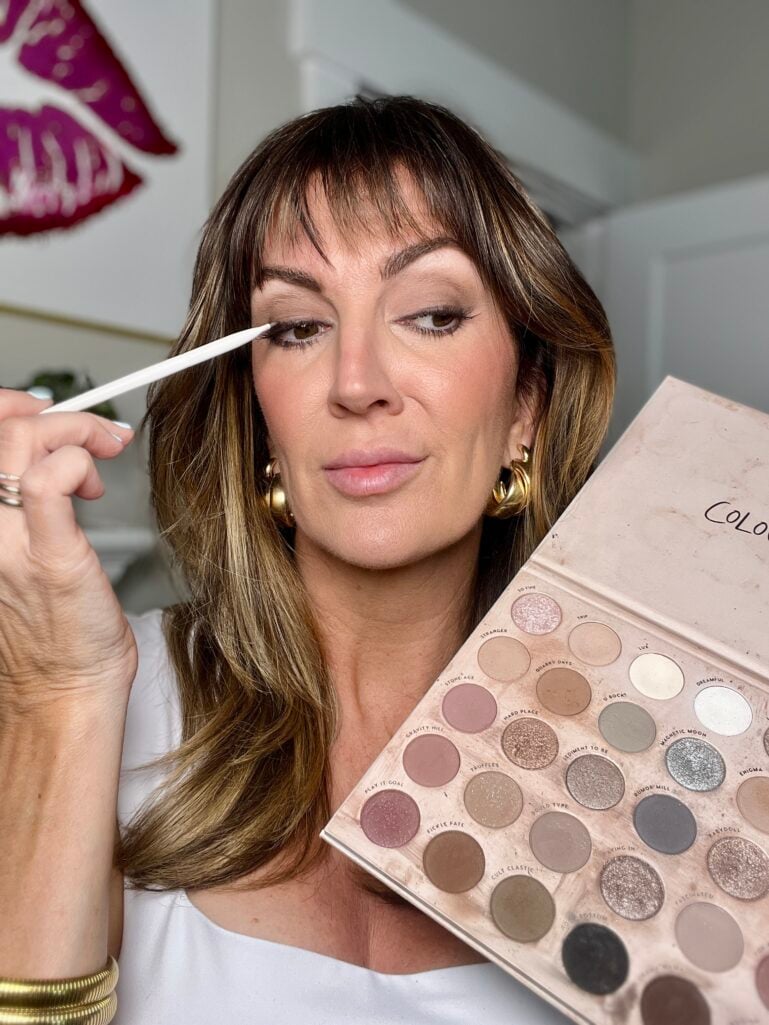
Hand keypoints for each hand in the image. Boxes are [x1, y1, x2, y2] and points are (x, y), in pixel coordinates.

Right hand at [0, 388, 138, 722]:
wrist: (62, 694)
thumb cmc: (50, 633)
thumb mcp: (15, 558)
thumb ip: (20, 507)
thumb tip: (46, 457)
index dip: (10, 410)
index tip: (48, 414)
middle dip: (49, 413)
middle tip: (89, 431)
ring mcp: (3, 542)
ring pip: (17, 443)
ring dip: (73, 432)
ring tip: (100, 457)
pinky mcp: (46, 555)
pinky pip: (48, 481)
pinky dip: (78, 462)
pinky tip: (94, 484)